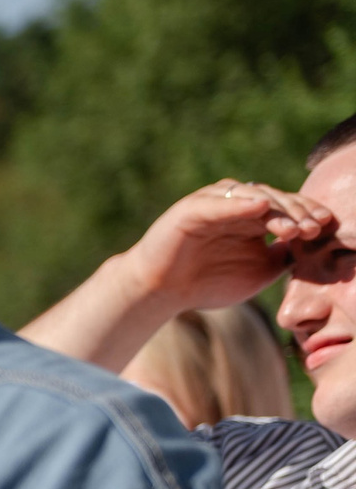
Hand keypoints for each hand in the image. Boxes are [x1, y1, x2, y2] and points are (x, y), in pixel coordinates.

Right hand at [119, 177, 335, 314]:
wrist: (162, 292)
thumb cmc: (208, 283)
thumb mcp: (260, 272)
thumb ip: (285, 257)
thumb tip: (314, 247)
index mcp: (251, 218)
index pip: (287, 208)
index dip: (308, 213)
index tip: (326, 227)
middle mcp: (235, 206)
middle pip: (275, 198)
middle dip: (298, 211)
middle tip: (315, 227)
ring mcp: (214, 204)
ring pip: (252, 196)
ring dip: (277, 209)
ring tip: (294, 226)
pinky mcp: (192, 208)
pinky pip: (220, 203)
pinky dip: (240, 203)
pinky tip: (261, 207)